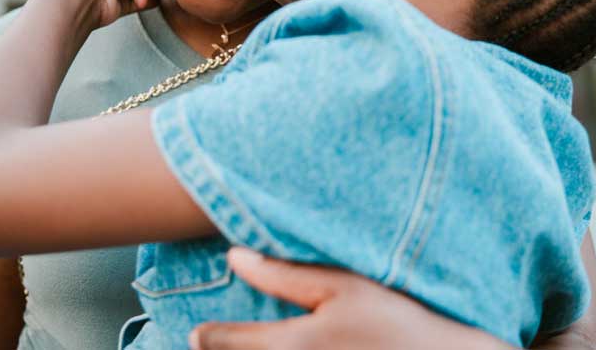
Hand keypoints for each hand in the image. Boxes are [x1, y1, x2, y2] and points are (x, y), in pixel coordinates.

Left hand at [190, 248, 506, 349]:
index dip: (209, 337)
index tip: (196, 334)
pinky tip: (296, 348)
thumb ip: (284, 273)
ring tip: (242, 348)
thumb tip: (234, 256)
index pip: (228, 344)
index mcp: (291, 346)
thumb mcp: (343, 285)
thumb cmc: (399, 318)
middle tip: (209, 343)